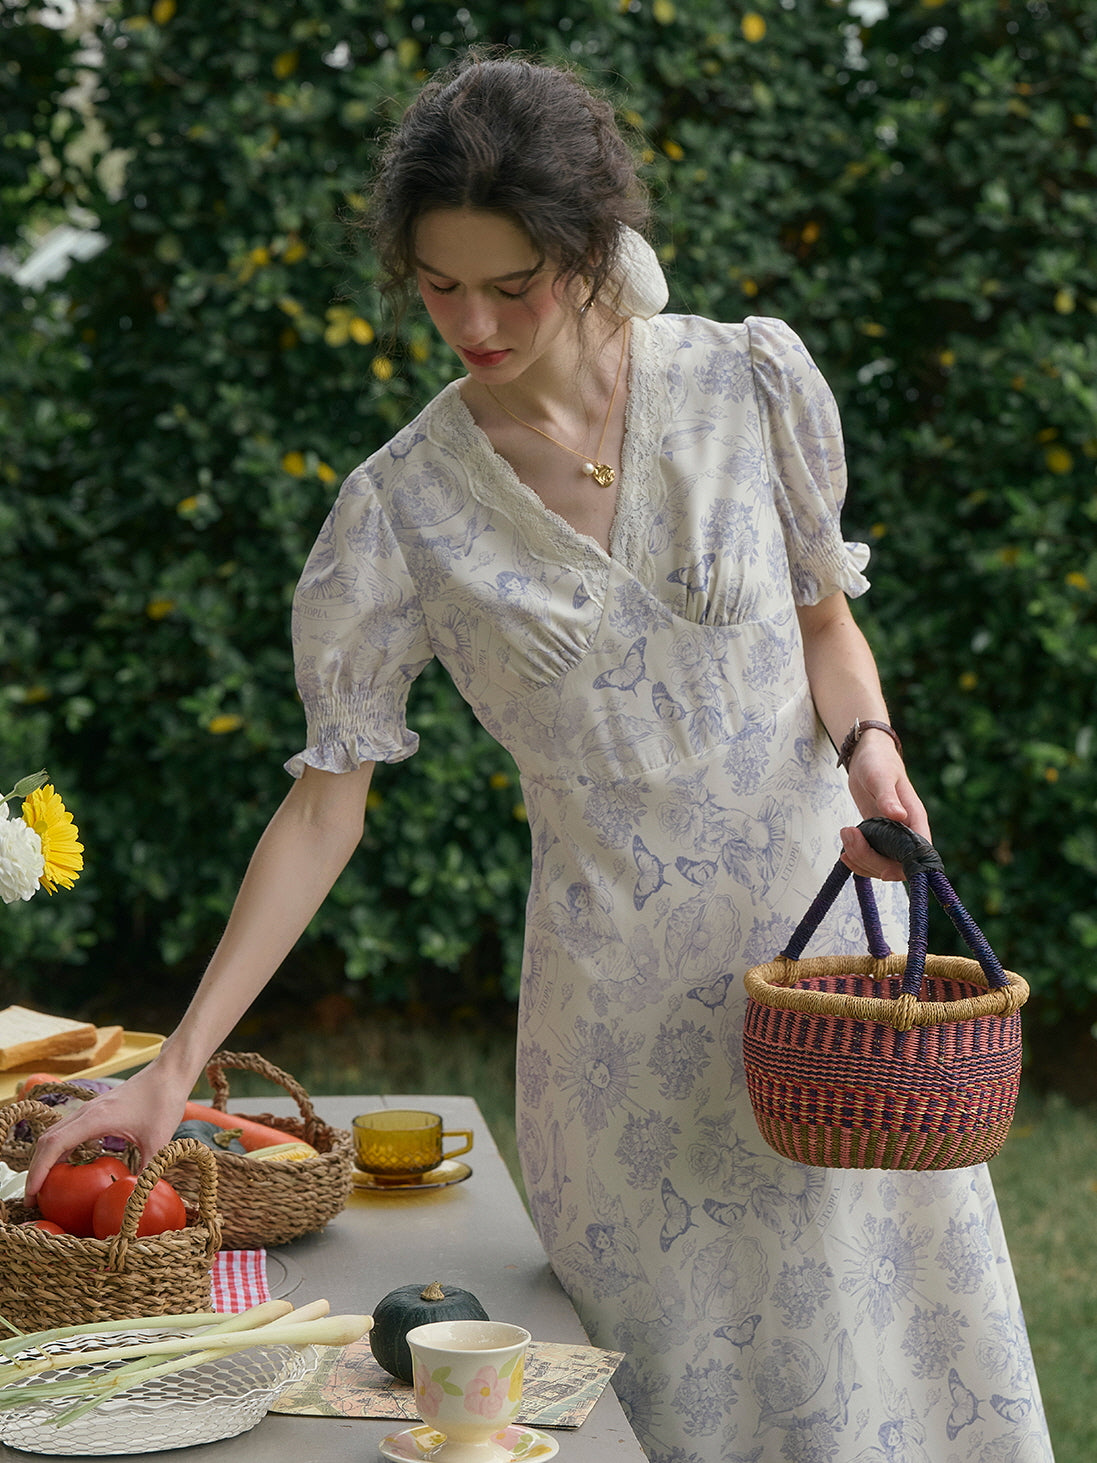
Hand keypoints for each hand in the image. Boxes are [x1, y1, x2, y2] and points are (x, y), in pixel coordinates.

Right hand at [24, 1060, 188, 1196]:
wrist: (169, 1073)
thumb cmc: (164, 1101)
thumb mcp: (159, 1141)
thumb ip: (147, 1171)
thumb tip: (140, 1201)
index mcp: (95, 1118)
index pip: (54, 1144)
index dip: (38, 1170)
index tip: (31, 1193)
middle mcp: (86, 1112)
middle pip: (47, 1141)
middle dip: (36, 1170)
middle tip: (33, 1200)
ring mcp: (89, 1110)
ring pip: (55, 1135)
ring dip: (45, 1159)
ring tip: (44, 1188)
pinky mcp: (95, 1111)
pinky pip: (68, 1131)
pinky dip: (59, 1150)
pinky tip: (66, 1168)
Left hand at [839, 732, 930, 880]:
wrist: (867, 756)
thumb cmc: (878, 761)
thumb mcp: (880, 777)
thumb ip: (888, 797)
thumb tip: (898, 816)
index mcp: (915, 817)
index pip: (920, 853)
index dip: (904, 868)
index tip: (883, 871)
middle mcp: (906, 830)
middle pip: (897, 864)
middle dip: (872, 861)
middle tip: (849, 839)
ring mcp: (892, 835)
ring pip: (882, 864)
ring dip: (861, 860)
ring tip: (845, 837)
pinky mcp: (878, 835)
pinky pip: (871, 857)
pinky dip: (857, 860)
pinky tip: (844, 852)